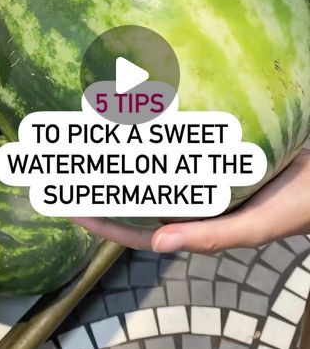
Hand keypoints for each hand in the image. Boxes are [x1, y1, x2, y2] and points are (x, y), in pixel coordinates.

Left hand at [69, 149, 309, 252]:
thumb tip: (158, 242)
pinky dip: (154, 127)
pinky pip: (174, 138)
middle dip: (100, 178)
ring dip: (121, 148)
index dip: (100, 219)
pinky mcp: (209, 148)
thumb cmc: (296, 205)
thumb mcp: (257, 226)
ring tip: (88, 126)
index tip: (64, 203)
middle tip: (63, 157)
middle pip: (135, 189)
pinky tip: (137, 106)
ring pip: (150, 161)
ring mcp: (196, 170)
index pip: (135, 227)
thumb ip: (211, 237)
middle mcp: (187, 196)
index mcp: (191, 222)